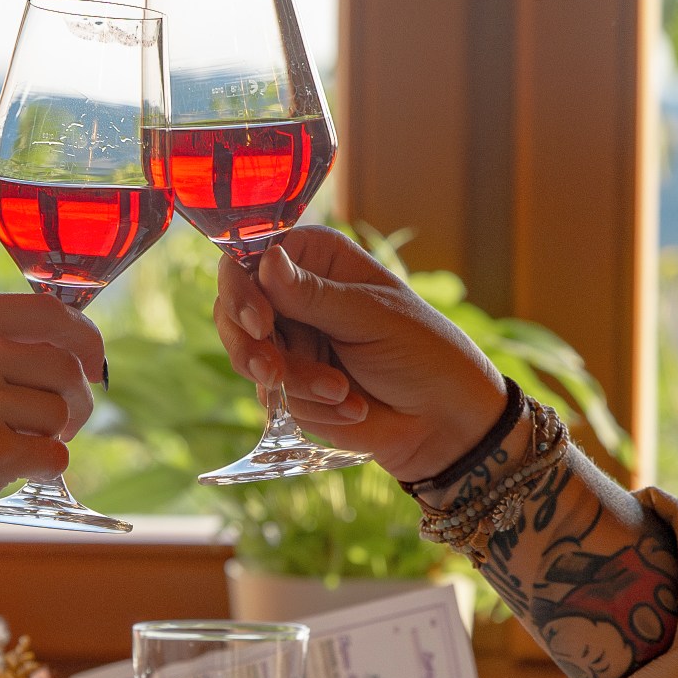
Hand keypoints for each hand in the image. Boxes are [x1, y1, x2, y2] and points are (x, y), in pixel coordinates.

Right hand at [0, 288, 108, 566]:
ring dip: (54, 435)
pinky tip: (6, 470)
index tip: (90, 363)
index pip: (53, 312)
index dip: (84, 340)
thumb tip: (66, 348)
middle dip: (76, 398)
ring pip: (63, 414)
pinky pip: (53, 458)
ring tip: (15, 445)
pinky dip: (41, 469)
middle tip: (58, 421)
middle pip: (67, 366)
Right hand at [211, 228, 510, 482]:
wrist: (443, 421)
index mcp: (318, 259)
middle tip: (274, 373)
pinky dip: (310, 408)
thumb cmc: (422, 353)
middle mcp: (296, 295)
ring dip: (297, 382)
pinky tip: (351, 408)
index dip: (241, 287)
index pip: (252, 256)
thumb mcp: (371, 318)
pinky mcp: (291, 384)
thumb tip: (265, 259)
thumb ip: (314, 295)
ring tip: (342, 393)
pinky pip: (272, 397)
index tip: (259, 322)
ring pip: (250, 357)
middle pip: (234, 310)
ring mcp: (291, 341)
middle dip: (254, 347)